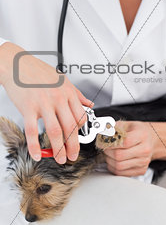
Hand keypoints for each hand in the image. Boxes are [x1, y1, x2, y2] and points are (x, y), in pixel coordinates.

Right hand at [0, 42, 93, 163]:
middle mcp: (58, 98)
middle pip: (70, 127)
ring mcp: (43, 103)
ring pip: (55, 132)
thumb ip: (77, 94)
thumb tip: (89, 104)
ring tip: (60, 159)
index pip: (80, 117)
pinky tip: (37, 155)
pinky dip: (35, 146)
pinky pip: (32, 131)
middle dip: (73, 146)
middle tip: (73, 156)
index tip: (79, 140)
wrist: (17, 64)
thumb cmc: (38, 72)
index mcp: (68, 92)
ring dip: (58, 150)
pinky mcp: (28, 108)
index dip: (81, 132)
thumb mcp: (63, 80)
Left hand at [104, 120, 165, 176]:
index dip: (110, 143)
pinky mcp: (141, 170)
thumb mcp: (127, 124)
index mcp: (142, 135)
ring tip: (109, 154)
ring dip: (109, 161)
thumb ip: (114, 128)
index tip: (104, 142)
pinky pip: (122, 173)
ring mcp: (144, 162)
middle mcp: (145, 149)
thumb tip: (103, 135)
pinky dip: (113, 167)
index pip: (123, 142)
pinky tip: (114, 160)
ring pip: (119, 166)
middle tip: (105, 148)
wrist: (151, 139)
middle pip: (119, 156)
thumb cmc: (138, 131)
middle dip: (107, 152)